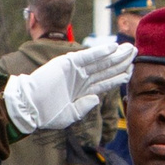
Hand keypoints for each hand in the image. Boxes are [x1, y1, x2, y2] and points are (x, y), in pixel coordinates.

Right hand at [2, 37, 134, 132]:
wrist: (28, 108)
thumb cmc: (45, 114)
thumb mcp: (69, 115)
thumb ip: (84, 106)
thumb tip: (97, 98)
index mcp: (82, 90)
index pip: (105, 81)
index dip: (119, 76)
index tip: (132, 70)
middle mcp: (80, 78)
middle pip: (106, 69)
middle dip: (122, 61)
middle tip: (136, 53)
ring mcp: (75, 70)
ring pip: (100, 61)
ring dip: (116, 55)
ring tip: (130, 49)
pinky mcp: (68, 64)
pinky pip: (88, 56)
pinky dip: (100, 52)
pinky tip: (113, 48)